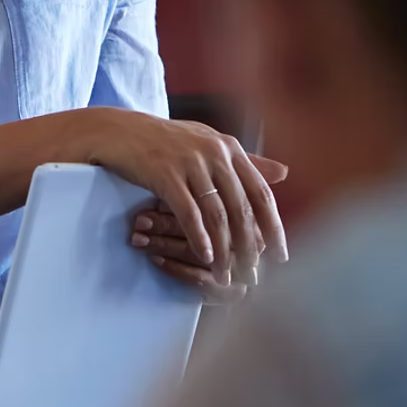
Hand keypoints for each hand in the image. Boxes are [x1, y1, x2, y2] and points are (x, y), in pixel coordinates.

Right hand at [77, 108, 287, 286]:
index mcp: (231, 148)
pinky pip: (189, 213)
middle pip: (242, 208)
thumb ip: (246, 161)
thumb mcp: (210, 144)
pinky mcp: (166, 174)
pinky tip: (205, 257)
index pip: (261, 192)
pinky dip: (199, 238)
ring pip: (217, 215)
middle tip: (253, 275)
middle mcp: (215, 153)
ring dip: (224, 251)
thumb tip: (284, 173)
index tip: (281, 255)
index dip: (273, 226)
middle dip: (249, 247)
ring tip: (227, 275)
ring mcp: (191, 162)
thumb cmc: (167, 141)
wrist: (122, 131)